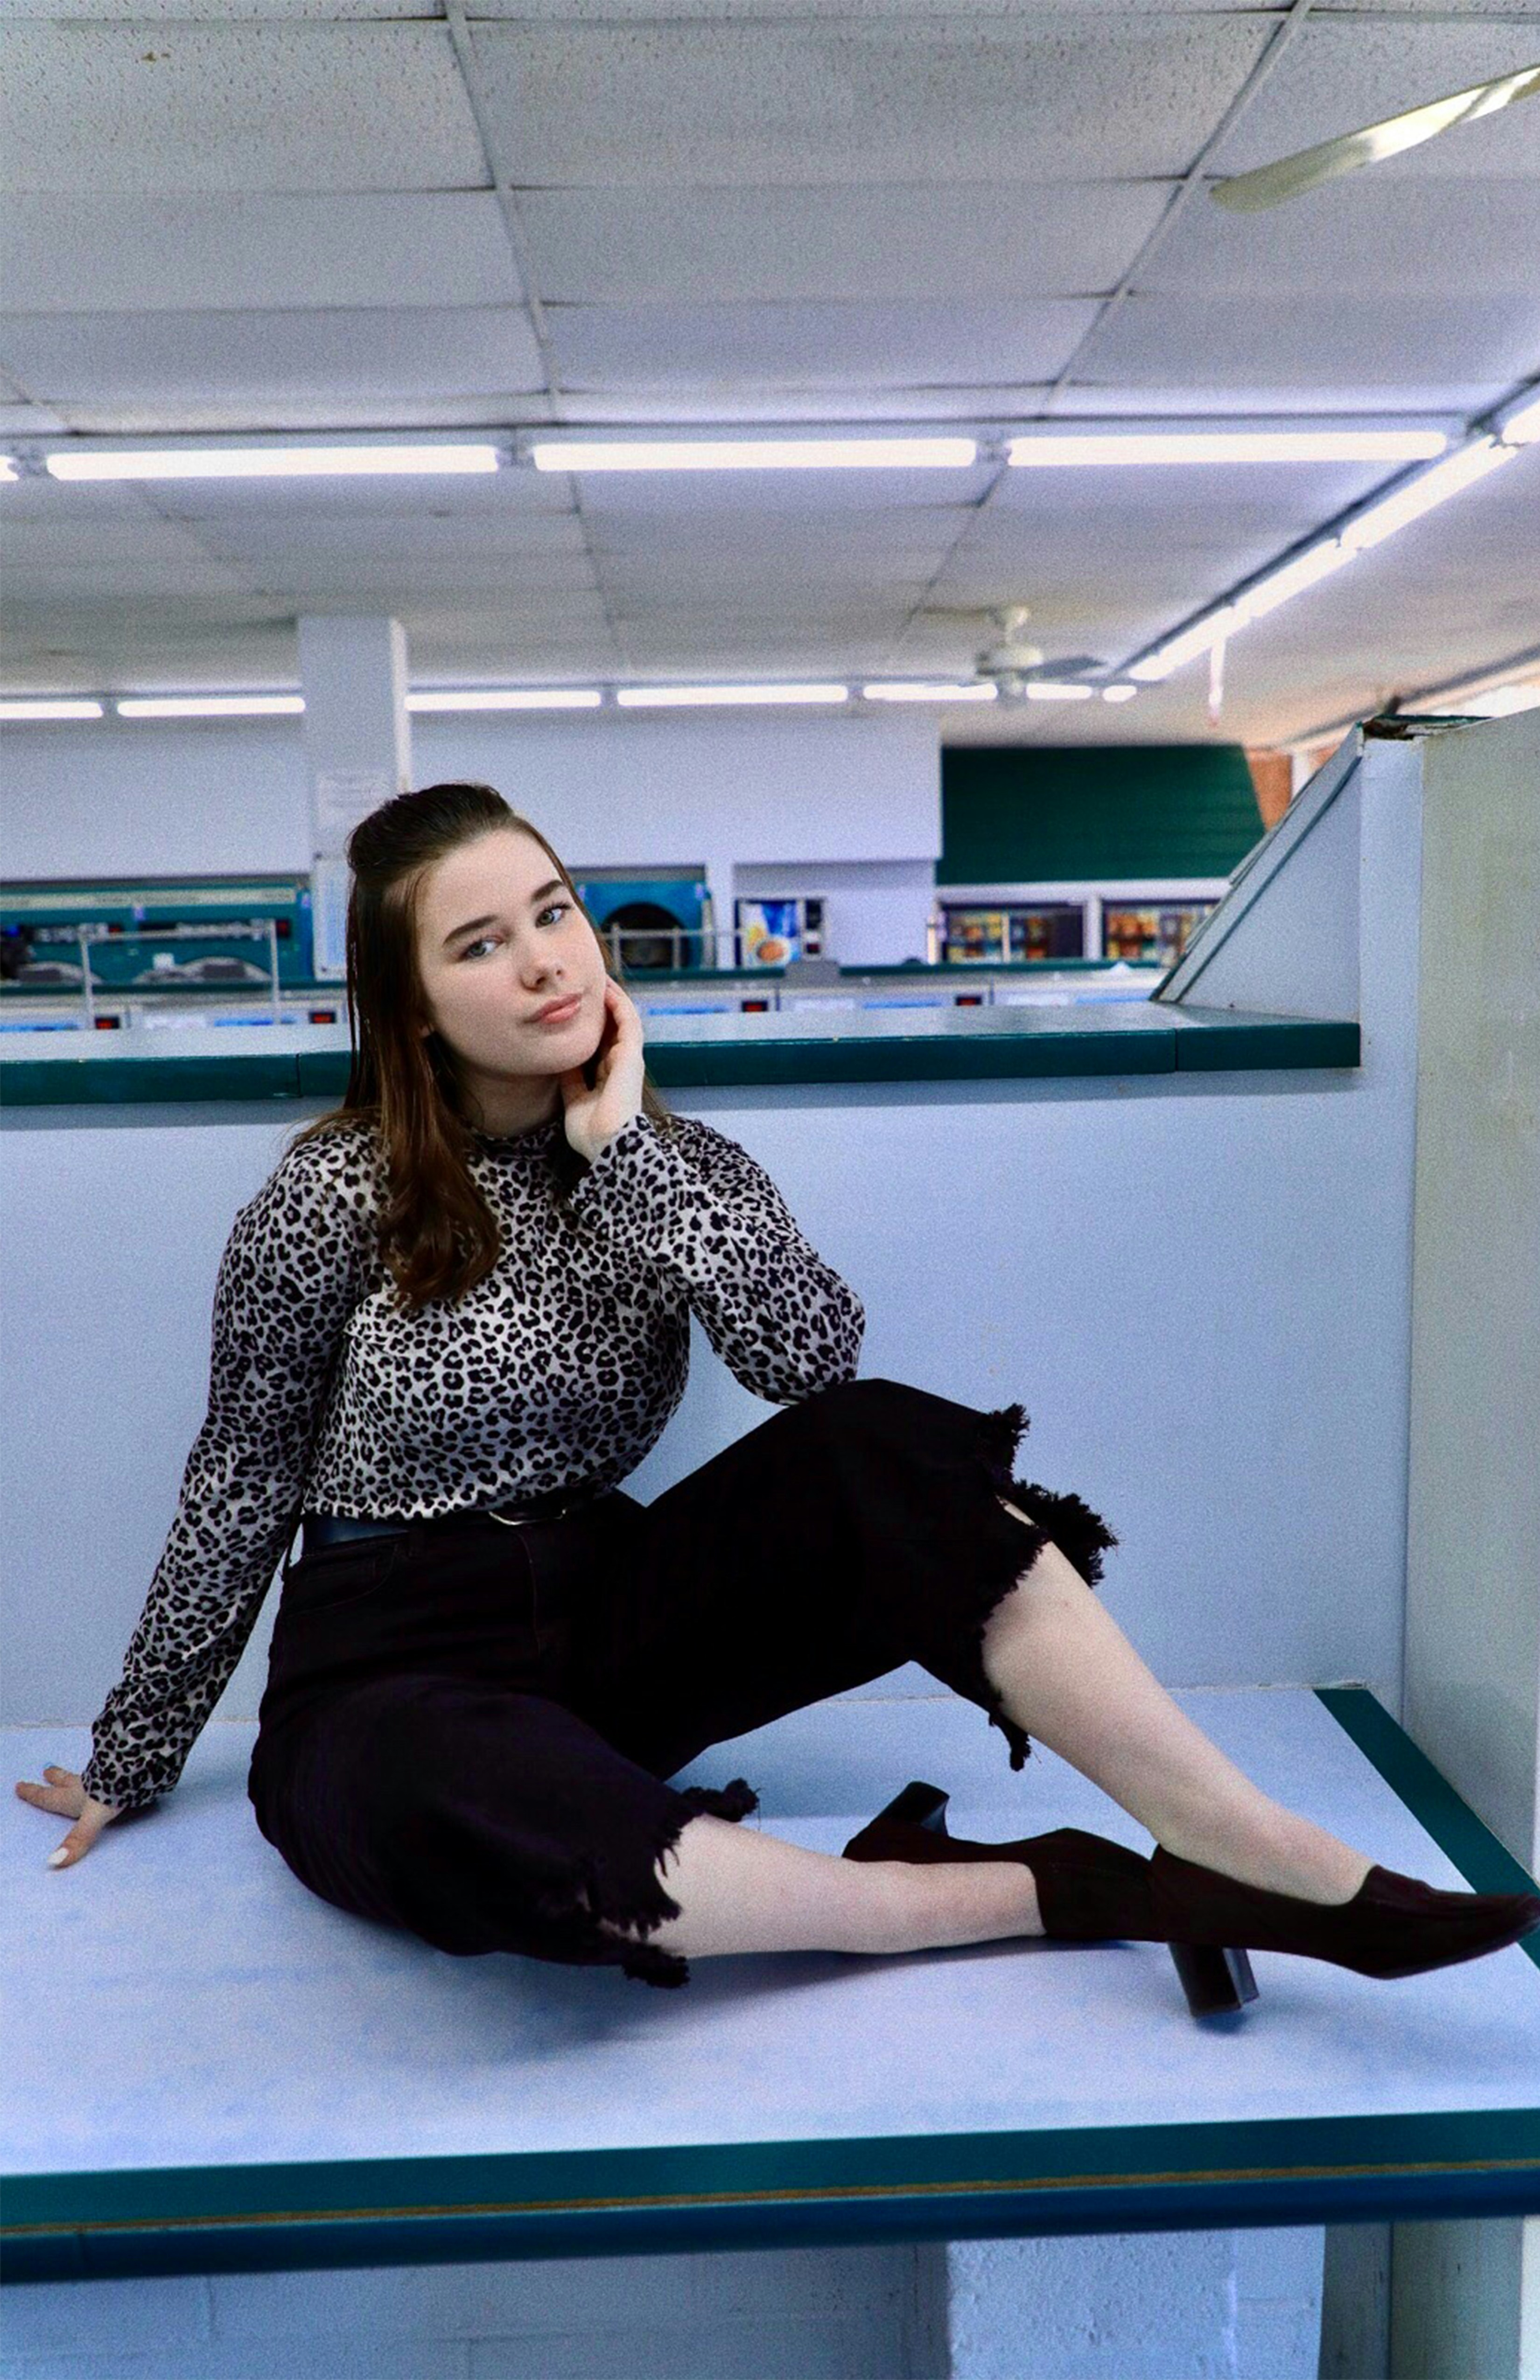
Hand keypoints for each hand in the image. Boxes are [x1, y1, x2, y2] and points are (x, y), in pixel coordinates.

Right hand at [15, 1765, 121, 1867]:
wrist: (135, 1768)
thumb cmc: (112, 1792)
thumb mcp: (93, 1818)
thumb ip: (77, 1839)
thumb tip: (55, 1861)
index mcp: (74, 1796)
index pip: (50, 1798)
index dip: (34, 1794)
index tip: (20, 1786)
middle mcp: (85, 1785)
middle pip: (65, 1781)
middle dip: (54, 1778)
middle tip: (46, 1770)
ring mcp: (101, 1777)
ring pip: (81, 1776)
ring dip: (72, 1775)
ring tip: (66, 1772)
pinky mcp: (117, 1773)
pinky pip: (101, 1772)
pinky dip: (97, 1771)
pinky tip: (103, 1772)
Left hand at [559, 977, 645, 1164]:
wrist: (607, 1143)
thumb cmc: (591, 1132)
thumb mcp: (574, 1099)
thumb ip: (570, 1079)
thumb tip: (560, 1058)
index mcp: (608, 1079)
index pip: (598, 1046)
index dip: (588, 1027)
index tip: (572, 1011)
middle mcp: (620, 1067)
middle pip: (610, 1029)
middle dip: (599, 1008)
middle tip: (583, 986)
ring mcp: (628, 1059)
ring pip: (622, 1021)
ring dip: (611, 999)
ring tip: (597, 979)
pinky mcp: (632, 1054)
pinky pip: (628, 1021)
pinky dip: (619, 1003)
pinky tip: (607, 989)